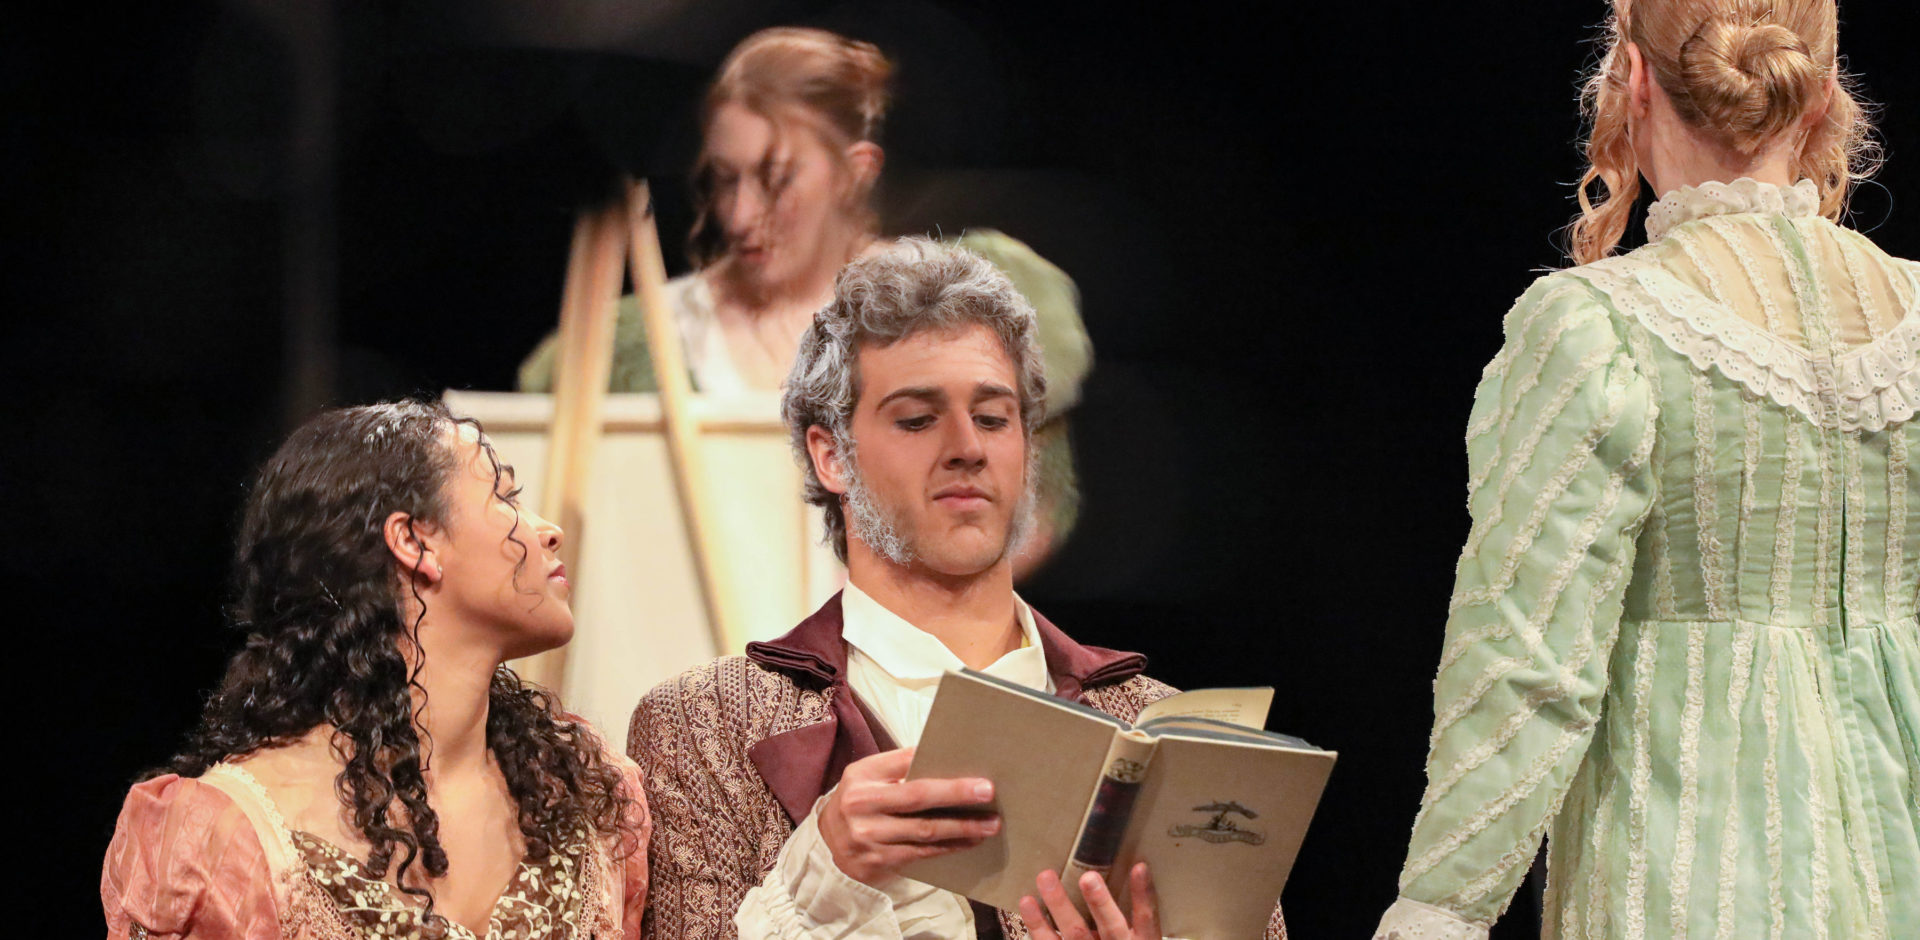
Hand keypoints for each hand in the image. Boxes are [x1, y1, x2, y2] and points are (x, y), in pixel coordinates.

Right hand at [815, 747, 999, 885]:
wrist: (826, 846)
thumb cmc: (859, 804)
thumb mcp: (867, 778)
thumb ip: (898, 769)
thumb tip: (948, 761)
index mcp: (862, 776)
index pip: (905, 762)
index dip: (937, 761)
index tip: (972, 767)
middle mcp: (862, 805)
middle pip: (918, 796)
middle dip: (956, 794)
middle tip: (988, 792)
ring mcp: (869, 835)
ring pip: (925, 831)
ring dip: (962, 827)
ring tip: (989, 824)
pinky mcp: (878, 860)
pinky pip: (921, 853)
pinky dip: (948, 847)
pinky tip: (968, 842)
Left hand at [1020, 863, 1161, 939]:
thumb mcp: (1134, 934)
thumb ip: (1129, 911)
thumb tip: (1121, 865)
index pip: (1147, 919)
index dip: (1143, 895)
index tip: (1139, 867)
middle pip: (1110, 927)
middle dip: (1099, 902)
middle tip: (1088, 877)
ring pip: (1075, 933)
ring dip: (1059, 905)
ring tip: (1046, 877)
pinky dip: (1036, 924)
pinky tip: (1027, 902)